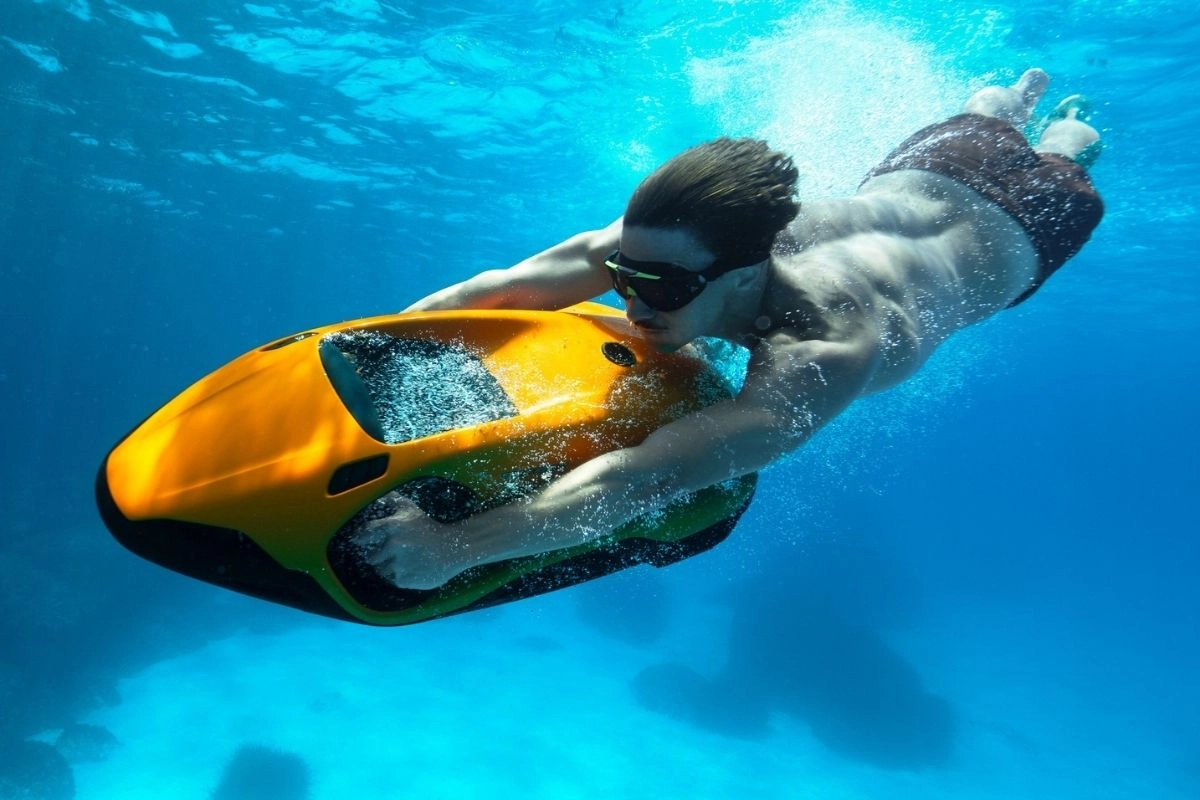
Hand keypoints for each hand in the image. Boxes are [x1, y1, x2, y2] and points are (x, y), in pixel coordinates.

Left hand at [353, 498, 468, 589]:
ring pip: (381, 570)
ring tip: (404, 561)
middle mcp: (392, 545)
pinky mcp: (403, 580)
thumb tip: (378, 491)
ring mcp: (398, 564)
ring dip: (388, 567)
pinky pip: (393, 580)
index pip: (365, 533)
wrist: (453, 548)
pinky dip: (399, 576)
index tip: (359, 541)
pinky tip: (412, 569)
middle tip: (393, 554)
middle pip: (371, 557)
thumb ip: (392, 499)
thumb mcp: (410, 509)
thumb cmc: (429, 527)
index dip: (361, 538)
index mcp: (392, 526)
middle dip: (379, 556)